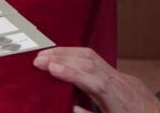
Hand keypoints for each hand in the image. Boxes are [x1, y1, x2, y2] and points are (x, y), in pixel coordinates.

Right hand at [33, 47, 159, 112]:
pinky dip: (77, 55)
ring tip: (46, 53)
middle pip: (90, 63)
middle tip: (38, 59)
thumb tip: (68, 107)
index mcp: (118, 101)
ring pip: (92, 57)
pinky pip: (97, 59)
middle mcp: (119, 84)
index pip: (92, 81)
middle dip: (62, 57)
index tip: (50, 68)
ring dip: (67, 52)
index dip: (71, 73)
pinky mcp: (120, 75)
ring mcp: (121, 77)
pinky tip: (64, 56)